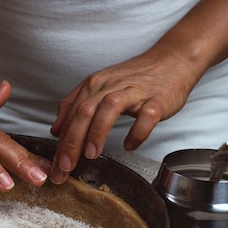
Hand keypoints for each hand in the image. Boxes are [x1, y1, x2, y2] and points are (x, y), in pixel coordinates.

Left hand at [49, 45, 200, 183]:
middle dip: (72, 141)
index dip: (61, 141)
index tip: (55, 165)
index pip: (71, 114)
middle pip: (84, 112)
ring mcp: (134, 92)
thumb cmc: (135, 78)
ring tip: (91, 155)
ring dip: (97, 133)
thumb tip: (56, 130)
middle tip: (65, 166)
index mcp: (94, 85)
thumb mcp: (100, 87)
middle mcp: (110, 86)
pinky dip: (137, 132)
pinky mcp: (156, 99)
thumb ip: (76, 106)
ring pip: (109, 109)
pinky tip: (130, 146)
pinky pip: (146, 116)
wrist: (172, 60)